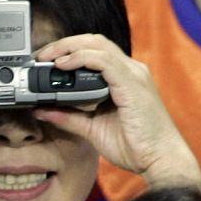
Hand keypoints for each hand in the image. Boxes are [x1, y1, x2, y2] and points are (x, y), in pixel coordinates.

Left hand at [32, 34, 200, 189]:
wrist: (159, 159)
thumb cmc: (135, 145)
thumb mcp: (91, 129)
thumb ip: (68, 118)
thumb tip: (42, 111)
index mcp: (123, 78)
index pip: (94, 51)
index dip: (68, 50)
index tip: (44, 60)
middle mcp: (130, 70)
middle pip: (94, 41)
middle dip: (64, 43)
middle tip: (41, 55)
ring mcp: (133, 74)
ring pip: (98, 45)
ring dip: (68, 47)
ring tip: (47, 56)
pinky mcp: (132, 83)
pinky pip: (103, 61)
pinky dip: (80, 59)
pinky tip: (63, 65)